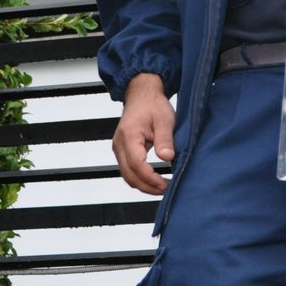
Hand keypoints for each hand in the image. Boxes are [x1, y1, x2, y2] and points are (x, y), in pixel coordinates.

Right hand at [113, 73, 174, 194]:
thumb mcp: (164, 120)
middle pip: (129, 175)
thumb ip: (165, 139)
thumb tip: (167, 157)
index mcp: (129, 135)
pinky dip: (140, 179)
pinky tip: (154, 181)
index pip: (136, 164)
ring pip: (127, 176)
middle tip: (167, 190)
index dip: (151, 178)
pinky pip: (128, 170)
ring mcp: (118, 148)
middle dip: (147, 187)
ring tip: (162, 188)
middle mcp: (119, 144)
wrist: (141, 95)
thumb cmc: (153, 105)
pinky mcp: (122, 151)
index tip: (165, 184)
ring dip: (143, 185)